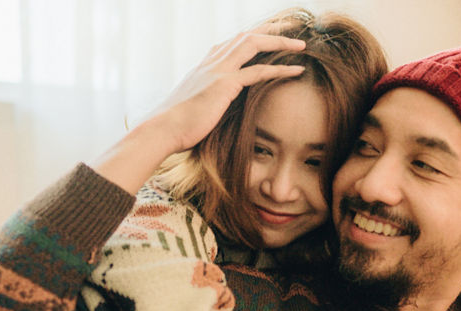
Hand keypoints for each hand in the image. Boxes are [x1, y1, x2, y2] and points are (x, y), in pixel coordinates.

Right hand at [90, 24, 305, 193]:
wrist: (160, 131)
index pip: (231, 43)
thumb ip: (203, 102)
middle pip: (245, 36)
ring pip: (253, 44)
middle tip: (290, 29)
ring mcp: (217, 71)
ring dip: (280, 42)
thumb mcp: (190, 108)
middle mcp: (211, 62)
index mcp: (204, 67)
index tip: (268, 36)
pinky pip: (258, 71)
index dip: (252, 37)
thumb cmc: (173, 127)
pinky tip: (297, 69)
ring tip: (300, 45)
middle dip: (270, 30)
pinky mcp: (224, 84)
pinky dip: (280, 69)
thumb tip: (210, 111)